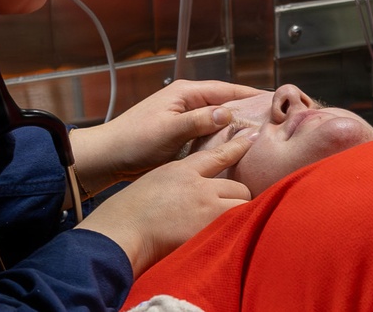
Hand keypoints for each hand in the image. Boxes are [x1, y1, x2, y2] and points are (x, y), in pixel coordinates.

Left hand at [70, 79, 263, 193]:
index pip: (227, 90)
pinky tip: (236, 147)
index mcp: (185, 93)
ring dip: (236, 124)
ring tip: (262, 132)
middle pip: (226, 102)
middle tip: (275, 118)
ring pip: (218, 118)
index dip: (251, 95)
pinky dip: (223, 136)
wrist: (104, 159)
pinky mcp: (180, 134)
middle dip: (249, 109)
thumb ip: (198, 121)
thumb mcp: (168, 131)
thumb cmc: (132, 142)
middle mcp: (187, 101)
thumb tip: (229, 112)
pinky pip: (209, 132)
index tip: (275, 99)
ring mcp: (184, 118)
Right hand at [77, 132, 254, 276]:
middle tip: (236, 205)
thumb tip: (199, 184)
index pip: (219, 155)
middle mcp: (199, 186)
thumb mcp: (156, 181)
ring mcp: (206, 208)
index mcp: (183, 171)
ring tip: (235, 223)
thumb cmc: (128, 212)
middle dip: (240, 196)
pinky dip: (236, 230)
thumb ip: (181, 179)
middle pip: (238, 186)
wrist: (120, 232)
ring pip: (242, 205)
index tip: (252, 138)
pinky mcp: (210, 228)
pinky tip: (233, 235)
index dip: (239, 146)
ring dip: (240, 214)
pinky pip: (236, 226)